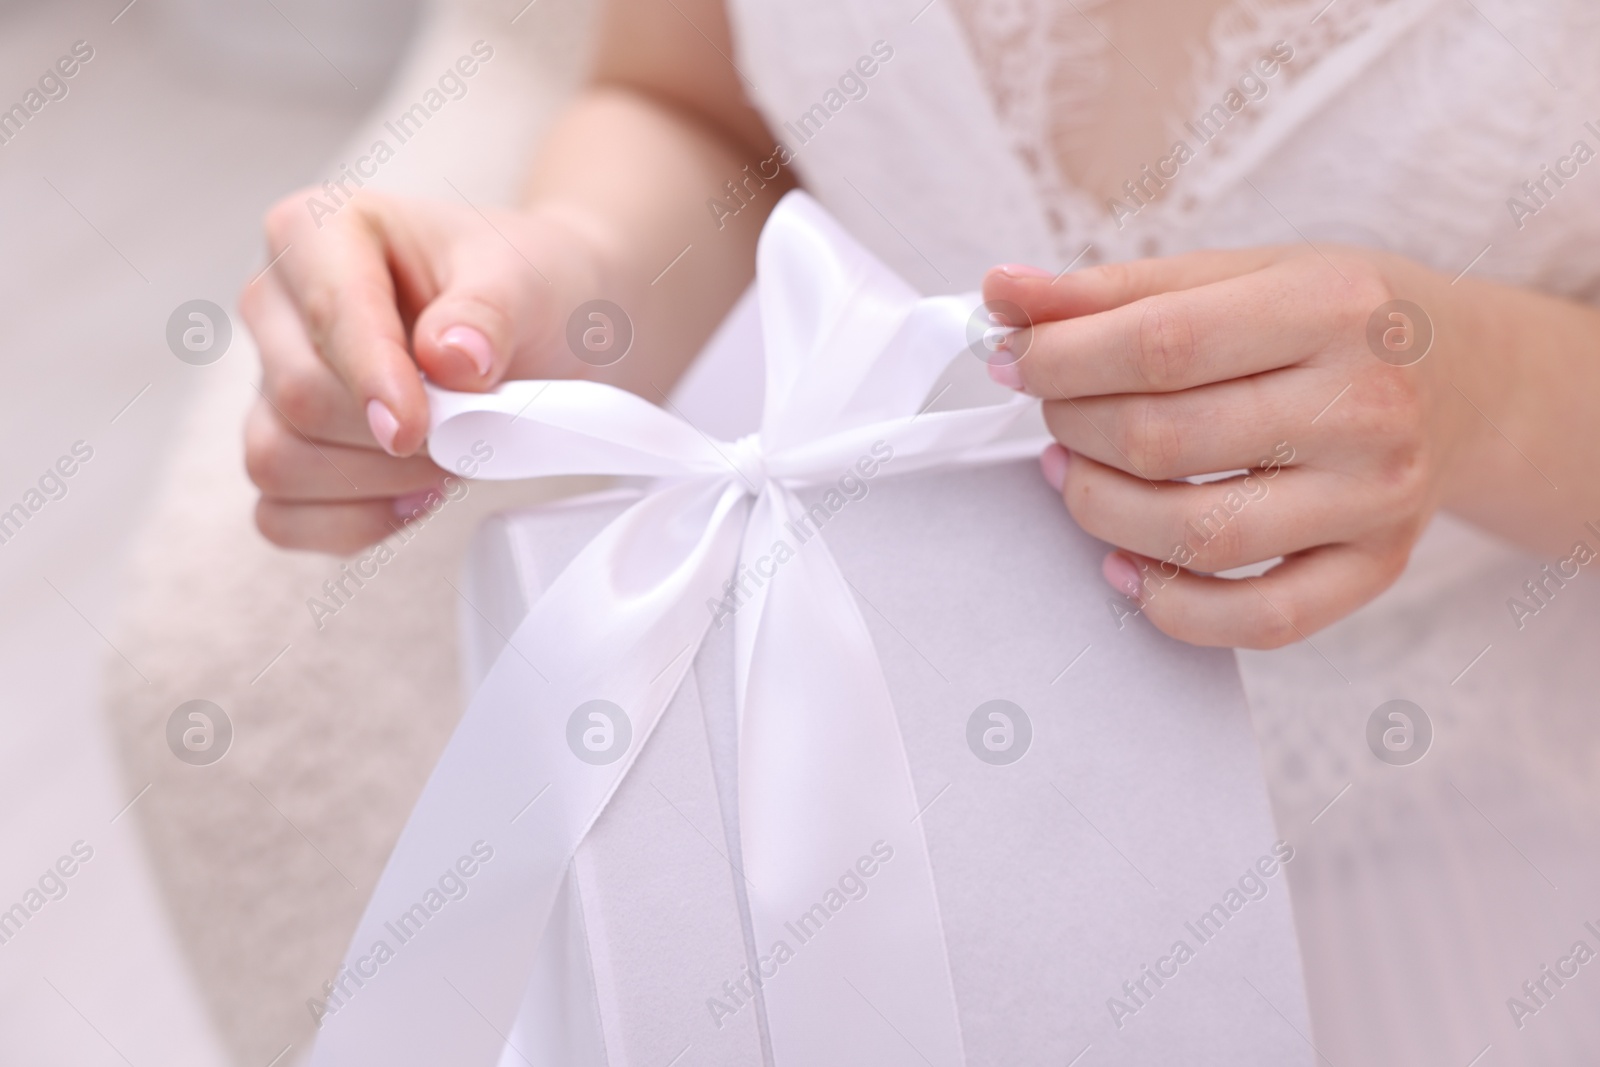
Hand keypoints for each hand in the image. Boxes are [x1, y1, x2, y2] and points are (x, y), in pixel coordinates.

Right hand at [240, 189, 613, 553]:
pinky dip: (351, 523)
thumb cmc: (523, 286)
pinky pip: (279, 516)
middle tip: (470, 432)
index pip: (326, 316)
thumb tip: (449, 358)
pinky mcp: (283, 447)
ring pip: (278, 462)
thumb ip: (487, 312)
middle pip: (298, 399)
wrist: (543, 325)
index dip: (373, 379)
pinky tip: (412, 498)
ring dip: (374, 483)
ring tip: (449, 460)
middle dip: (394, 437)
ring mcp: (269, 379)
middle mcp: (278, 302)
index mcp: (318, 230)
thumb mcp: (526, 278)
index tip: (420, 426)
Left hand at [983, 247, 1498, 648]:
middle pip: (1164, 442)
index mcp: (1330, 308)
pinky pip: (1259, 619)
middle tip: (1054, 412)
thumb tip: (1002, 295)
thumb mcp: (1239, 273)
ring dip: (1098, 511)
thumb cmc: (1333, 319)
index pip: (1160, 345)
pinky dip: (1170, 605)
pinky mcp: (1375, 567)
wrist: (1464, 376)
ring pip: (1197, 538)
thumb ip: (1114, 290)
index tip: (1012, 360)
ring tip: (1072, 473)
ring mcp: (1375, 498)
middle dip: (1073, 428)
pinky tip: (1122, 564)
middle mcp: (1365, 406)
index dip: (1060, 360)